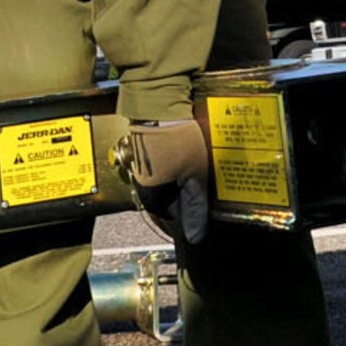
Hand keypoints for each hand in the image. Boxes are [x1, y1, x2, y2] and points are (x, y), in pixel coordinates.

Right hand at [126, 118, 210, 244]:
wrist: (159, 108)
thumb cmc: (177, 142)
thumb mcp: (195, 177)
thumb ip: (195, 208)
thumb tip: (195, 237)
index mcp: (153, 197)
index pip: (176, 216)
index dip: (192, 207)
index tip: (204, 195)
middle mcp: (143, 187)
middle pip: (170, 199)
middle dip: (186, 191)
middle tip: (202, 177)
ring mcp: (142, 170)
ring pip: (166, 183)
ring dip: (180, 177)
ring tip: (194, 162)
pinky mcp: (144, 155)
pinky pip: (161, 168)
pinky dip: (173, 164)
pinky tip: (184, 153)